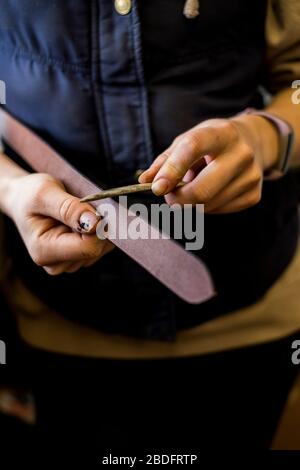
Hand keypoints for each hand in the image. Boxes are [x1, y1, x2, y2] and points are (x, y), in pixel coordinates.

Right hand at [6, 173, 112, 274]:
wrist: (22, 199)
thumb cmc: (29, 195)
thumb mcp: (44, 193)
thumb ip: (69, 208)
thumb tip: (95, 223)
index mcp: (44, 251)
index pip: (88, 247)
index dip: (99, 226)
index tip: (96, 206)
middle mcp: (57, 264)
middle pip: (97, 249)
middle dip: (98, 225)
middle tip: (84, 204)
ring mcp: (69, 263)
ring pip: (102, 248)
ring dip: (98, 226)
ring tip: (78, 211)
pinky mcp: (79, 258)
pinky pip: (102, 246)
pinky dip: (98, 230)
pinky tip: (82, 219)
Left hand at [139, 116, 278, 212]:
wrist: (252, 143)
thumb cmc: (211, 142)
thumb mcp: (187, 140)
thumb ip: (165, 161)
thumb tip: (145, 181)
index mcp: (221, 133)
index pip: (193, 149)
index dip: (171, 171)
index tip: (156, 188)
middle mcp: (241, 154)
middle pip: (202, 190)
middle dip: (178, 199)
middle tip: (169, 196)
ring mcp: (251, 176)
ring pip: (208, 205)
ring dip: (192, 202)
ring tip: (196, 184)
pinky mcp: (254, 195)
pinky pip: (219, 211)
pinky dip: (207, 207)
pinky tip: (211, 191)